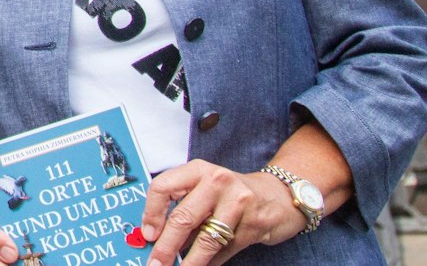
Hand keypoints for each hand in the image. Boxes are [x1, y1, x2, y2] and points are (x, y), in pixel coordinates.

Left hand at [138, 162, 306, 265]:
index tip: (148, 234)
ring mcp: (238, 202)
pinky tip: (203, 265)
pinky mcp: (254, 224)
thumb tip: (156, 235)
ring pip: (206, 239)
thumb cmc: (232, 193)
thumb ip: (183, 205)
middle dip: (166, 246)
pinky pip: (225, 249)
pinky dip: (211, 262)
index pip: (164, 187)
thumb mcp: (205, 188)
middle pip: (183, 218)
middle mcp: (217, 181)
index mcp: (198, 170)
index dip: (152, 213)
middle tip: (156, 262)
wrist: (279, 195)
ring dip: (190, 261)